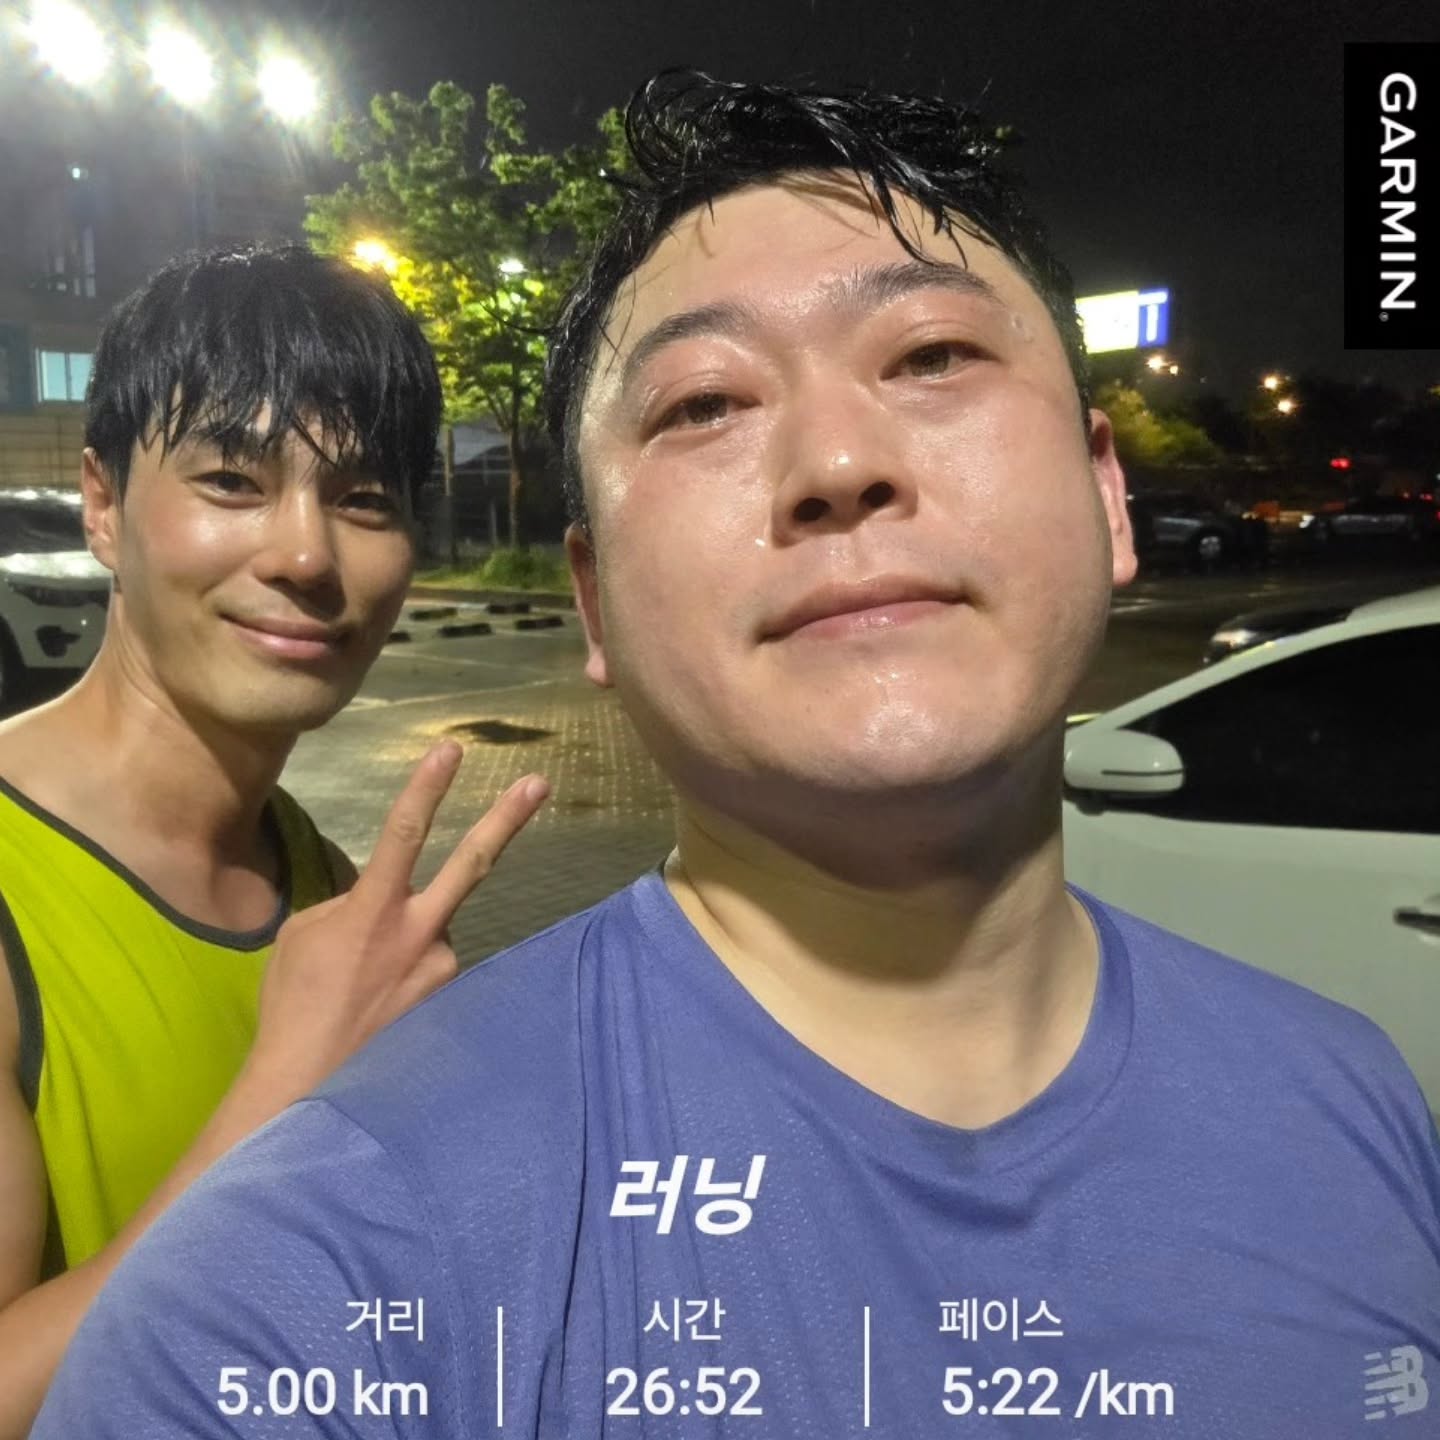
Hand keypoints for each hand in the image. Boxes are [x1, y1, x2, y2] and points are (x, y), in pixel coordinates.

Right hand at [244, 741, 547, 1103]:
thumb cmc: (295, 1004)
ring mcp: (444, 967)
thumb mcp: (306, 936)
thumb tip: (378, 899)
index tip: (452, 749)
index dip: (428, 788)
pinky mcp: (455, 998)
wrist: (308, 1084)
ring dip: (408, 937)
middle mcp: (421, 933)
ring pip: (436, 925)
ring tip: (363, 987)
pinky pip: (434, 962)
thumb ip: (350, 903)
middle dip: (506, 819)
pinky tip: (381, 1003)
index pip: (404, 833)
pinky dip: (411, 969)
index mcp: (374, 910)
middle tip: (538, 783)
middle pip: (471, 863)